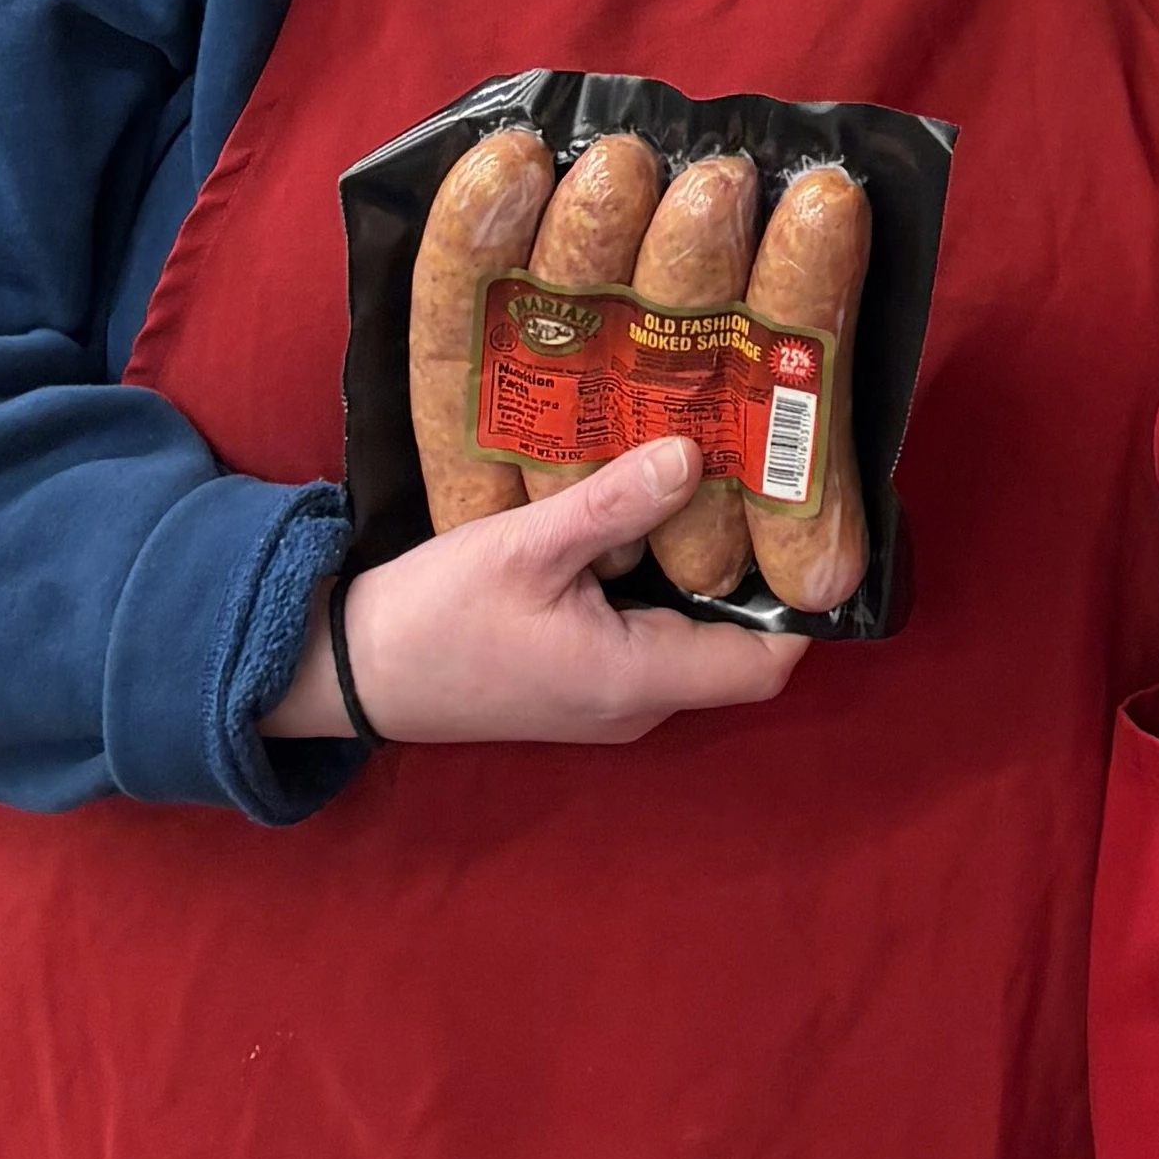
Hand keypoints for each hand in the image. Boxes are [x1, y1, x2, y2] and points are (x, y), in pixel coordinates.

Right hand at [262, 443, 814, 749]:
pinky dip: (663, 582)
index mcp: (637, 680)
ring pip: (694, 635)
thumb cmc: (436, 617)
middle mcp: (638, 703)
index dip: (803, 602)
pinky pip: (652, 633)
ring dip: (705, 571)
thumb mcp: (525, 546)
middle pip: (738, 644)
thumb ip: (613, 505)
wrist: (353, 671)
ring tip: (714, 481)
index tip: (805, 521)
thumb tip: (693, 455)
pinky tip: (649, 517)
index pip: (766, 662)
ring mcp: (611, 697)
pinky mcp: (585, 678)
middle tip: (763, 479)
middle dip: (755, 569)